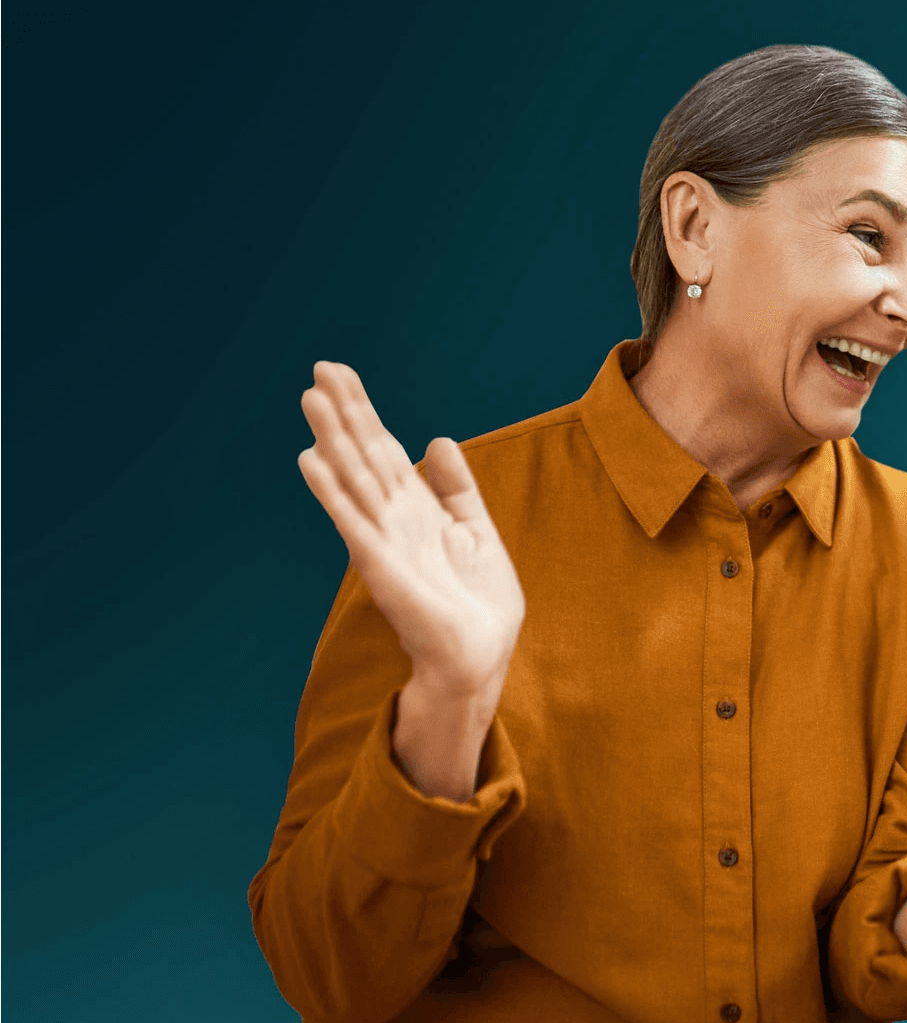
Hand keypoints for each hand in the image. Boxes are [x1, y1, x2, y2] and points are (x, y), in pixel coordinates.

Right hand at [297, 361, 524, 798]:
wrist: (480, 653)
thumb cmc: (476, 602)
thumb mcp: (475, 530)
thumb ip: (456, 486)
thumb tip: (436, 440)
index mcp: (414, 508)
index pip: (382, 448)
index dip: (362, 411)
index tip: (340, 372)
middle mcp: (392, 517)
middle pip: (362, 453)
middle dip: (344, 412)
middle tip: (319, 368)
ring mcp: (382, 539)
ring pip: (353, 478)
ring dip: (331, 438)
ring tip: (310, 397)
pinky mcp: (381, 565)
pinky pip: (353, 521)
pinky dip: (332, 491)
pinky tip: (311, 460)